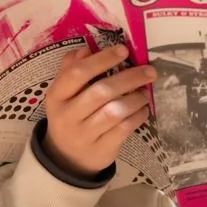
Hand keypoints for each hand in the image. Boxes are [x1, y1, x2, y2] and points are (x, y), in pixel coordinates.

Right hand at [42, 45, 155, 177]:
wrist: (67, 157)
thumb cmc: (70, 115)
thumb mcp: (64, 93)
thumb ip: (72, 68)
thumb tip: (87, 48)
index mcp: (57, 95)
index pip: (78, 73)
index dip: (102, 60)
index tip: (124, 50)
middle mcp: (68, 115)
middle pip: (101, 92)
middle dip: (129, 78)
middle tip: (149, 71)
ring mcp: (84, 134)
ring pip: (114, 112)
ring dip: (135, 99)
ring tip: (145, 92)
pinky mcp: (101, 149)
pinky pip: (124, 129)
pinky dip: (137, 116)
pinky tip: (143, 109)